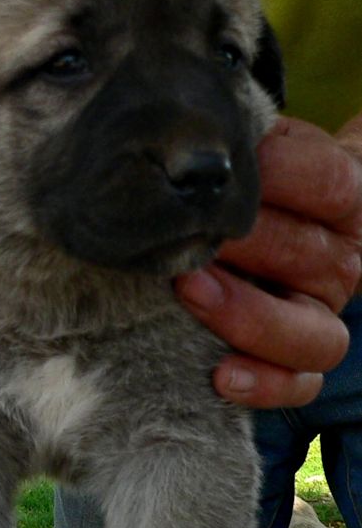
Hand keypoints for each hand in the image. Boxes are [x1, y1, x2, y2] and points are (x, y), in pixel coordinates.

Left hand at [175, 116, 361, 407]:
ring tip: (190, 293)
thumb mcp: (268, 148)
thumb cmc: (264, 182)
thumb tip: (189, 142)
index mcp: (346, 200)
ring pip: (310, 335)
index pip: (329, 182)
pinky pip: (299, 386)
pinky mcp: (304, 361)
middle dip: (241, 245)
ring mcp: (325, 315)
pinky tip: (220, 376)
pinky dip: (263, 385)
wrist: (287, 223)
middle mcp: (342, 261)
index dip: (276, 174)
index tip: (219, 169)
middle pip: (306, 256)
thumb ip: (247, 144)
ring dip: (246, 316)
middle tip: (183, 234)